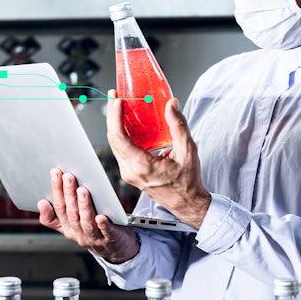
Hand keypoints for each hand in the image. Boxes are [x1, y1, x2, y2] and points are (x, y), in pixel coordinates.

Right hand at [38, 168, 139, 263]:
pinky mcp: (110, 238)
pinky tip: (101, 217)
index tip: (55, 173)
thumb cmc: (93, 229)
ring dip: (83, 206)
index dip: (56, 191)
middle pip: (71, 213)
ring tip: (82, 190)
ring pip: (86, 222)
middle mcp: (78, 233)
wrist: (115, 248)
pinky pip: (106, 232)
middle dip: (68, 193)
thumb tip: (41, 202)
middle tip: (68, 176)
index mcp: (67, 227)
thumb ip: (56, 215)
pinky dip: (103, 224)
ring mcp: (94, 237)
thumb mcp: (72, 224)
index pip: (58, 208)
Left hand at [107, 90, 210, 228]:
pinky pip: (121, 150)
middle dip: (112, 115)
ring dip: (116, 124)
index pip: (119, 138)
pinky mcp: (131, 172)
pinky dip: (122, 133)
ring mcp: (129, 173)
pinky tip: (129, 123)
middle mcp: (131, 171)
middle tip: (116, 97)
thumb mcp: (188, 151)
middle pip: (113, 138)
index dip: (115, 116)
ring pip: (115, 144)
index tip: (118, 101)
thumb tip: (171, 105)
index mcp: (142, 167)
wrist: (187, 203)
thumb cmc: (187, 182)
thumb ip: (179, 126)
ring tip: (121, 106)